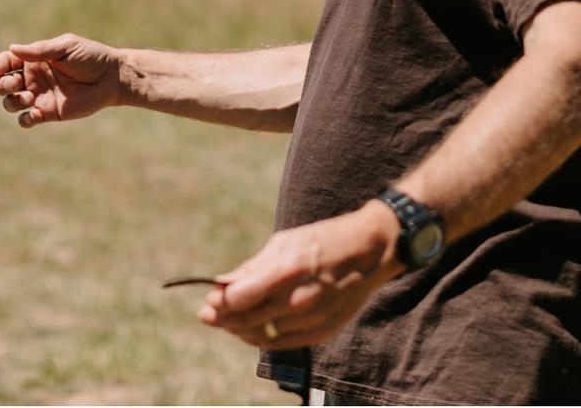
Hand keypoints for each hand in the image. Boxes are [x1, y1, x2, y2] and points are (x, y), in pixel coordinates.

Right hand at [0, 34, 124, 126]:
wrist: (111, 78)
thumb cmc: (90, 57)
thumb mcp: (66, 47)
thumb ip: (40, 50)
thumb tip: (12, 48)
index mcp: (34, 59)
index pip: (6, 62)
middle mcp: (33, 78)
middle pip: (2, 84)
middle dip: (1, 84)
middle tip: (16, 83)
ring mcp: (40, 96)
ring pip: (10, 103)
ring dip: (12, 102)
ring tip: (30, 98)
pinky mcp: (49, 113)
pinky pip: (26, 120)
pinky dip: (25, 119)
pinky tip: (35, 113)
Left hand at [198, 200, 404, 349]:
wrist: (372, 251)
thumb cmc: (324, 240)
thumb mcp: (286, 242)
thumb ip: (253, 268)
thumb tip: (222, 285)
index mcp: (288, 270)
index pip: (239, 299)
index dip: (219, 303)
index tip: (208, 301)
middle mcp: (300, 299)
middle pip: (247, 321)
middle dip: (223, 319)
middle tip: (208, 314)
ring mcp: (312, 319)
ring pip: (263, 335)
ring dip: (242, 329)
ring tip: (231, 320)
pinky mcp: (322, 332)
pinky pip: (283, 342)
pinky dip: (265, 336)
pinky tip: (256, 326)